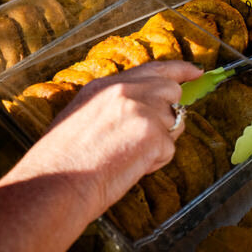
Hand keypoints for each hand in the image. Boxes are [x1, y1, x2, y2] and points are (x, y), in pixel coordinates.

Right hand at [6, 61, 202, 217]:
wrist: (56, 182)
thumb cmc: (62, 160)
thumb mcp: (82, 115)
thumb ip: (114, 105)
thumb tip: (141, 110)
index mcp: (106, 85)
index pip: (153, 69)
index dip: (179, 70)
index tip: (195, 72)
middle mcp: (127, 91)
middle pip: (172, 92)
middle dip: (168, 113)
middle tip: (148, 137)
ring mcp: (143, 110)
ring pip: (174, 123)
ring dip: (158, 142)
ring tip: (126, 156)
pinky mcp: (154, 135)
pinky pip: (169, 150)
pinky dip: (154, 163)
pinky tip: (128, 167)